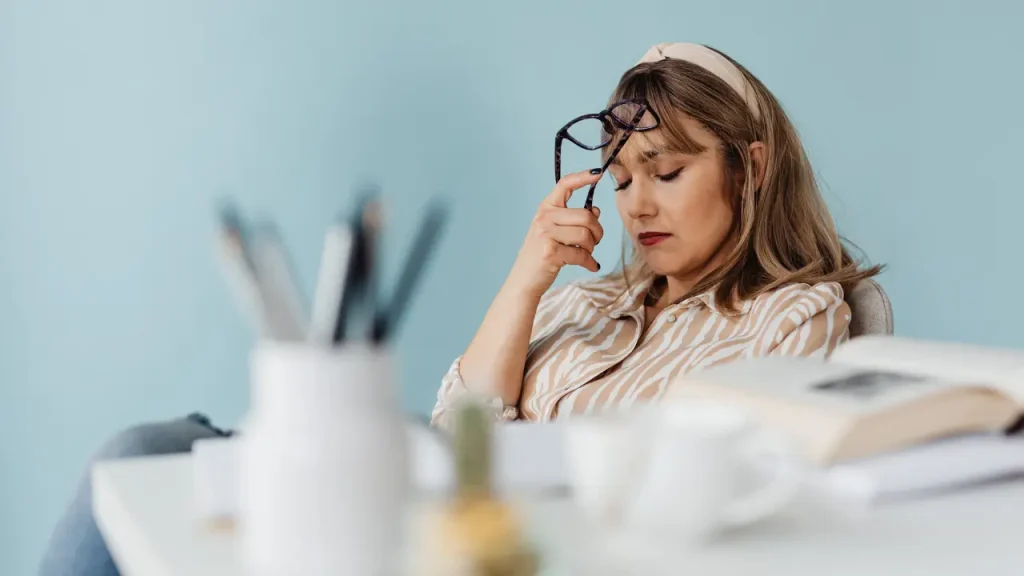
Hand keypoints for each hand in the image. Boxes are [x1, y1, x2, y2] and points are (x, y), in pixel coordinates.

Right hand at [505, 169, 605, 297]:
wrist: (524, 279)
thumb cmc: (542, 254)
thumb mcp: (555, 232)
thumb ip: (574, 219)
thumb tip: (596, 211)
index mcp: (545, 208)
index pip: (564, 185)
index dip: (583, 177)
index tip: (598, 174)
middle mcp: (544, 218)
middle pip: (586, 216)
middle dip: (597, 231)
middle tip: (595, 241)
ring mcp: (545, 234)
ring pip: (586, 235)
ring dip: (592, 247)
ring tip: (587, 253)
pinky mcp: (550, 252)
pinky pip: (582, 254)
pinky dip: (590, 262)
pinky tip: (591, 265)